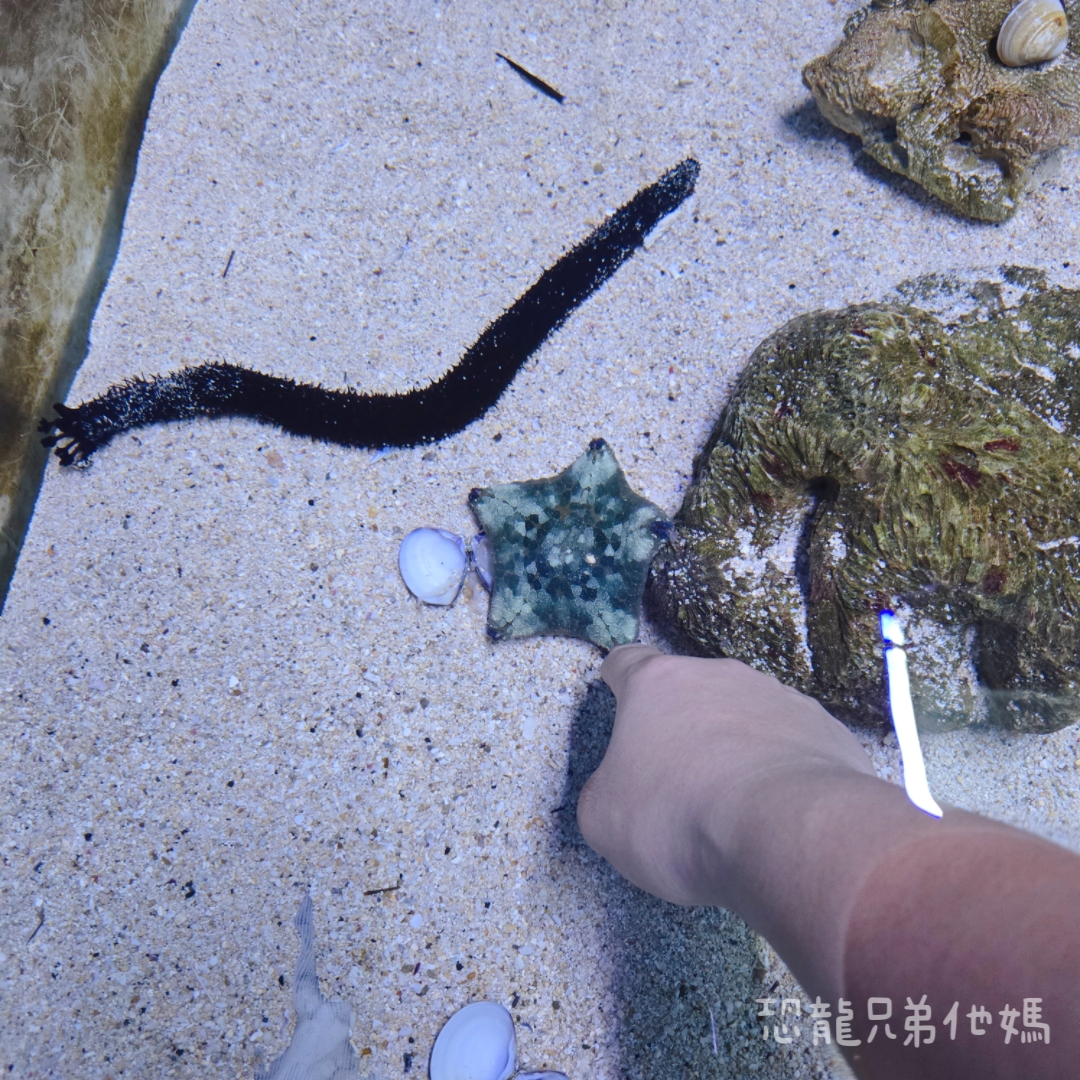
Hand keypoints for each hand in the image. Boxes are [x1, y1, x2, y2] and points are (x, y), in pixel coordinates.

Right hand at [577, 645, 876, 907]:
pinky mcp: (825, 728)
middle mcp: (719, 675)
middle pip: (690, 690)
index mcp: (657, 683)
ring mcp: (779, 696)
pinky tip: (780, 812)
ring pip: (744, 714)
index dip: (618, 681)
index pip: (626, 661)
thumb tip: (618, 790)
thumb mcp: (603, 819)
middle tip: (679, 784)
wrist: (790, 834)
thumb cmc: (678, 816)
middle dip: (682, 727)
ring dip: (735, 746)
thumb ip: (602, 791)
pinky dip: (781, 769)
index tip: (621, 704)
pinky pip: (791, 743)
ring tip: (736, 805)